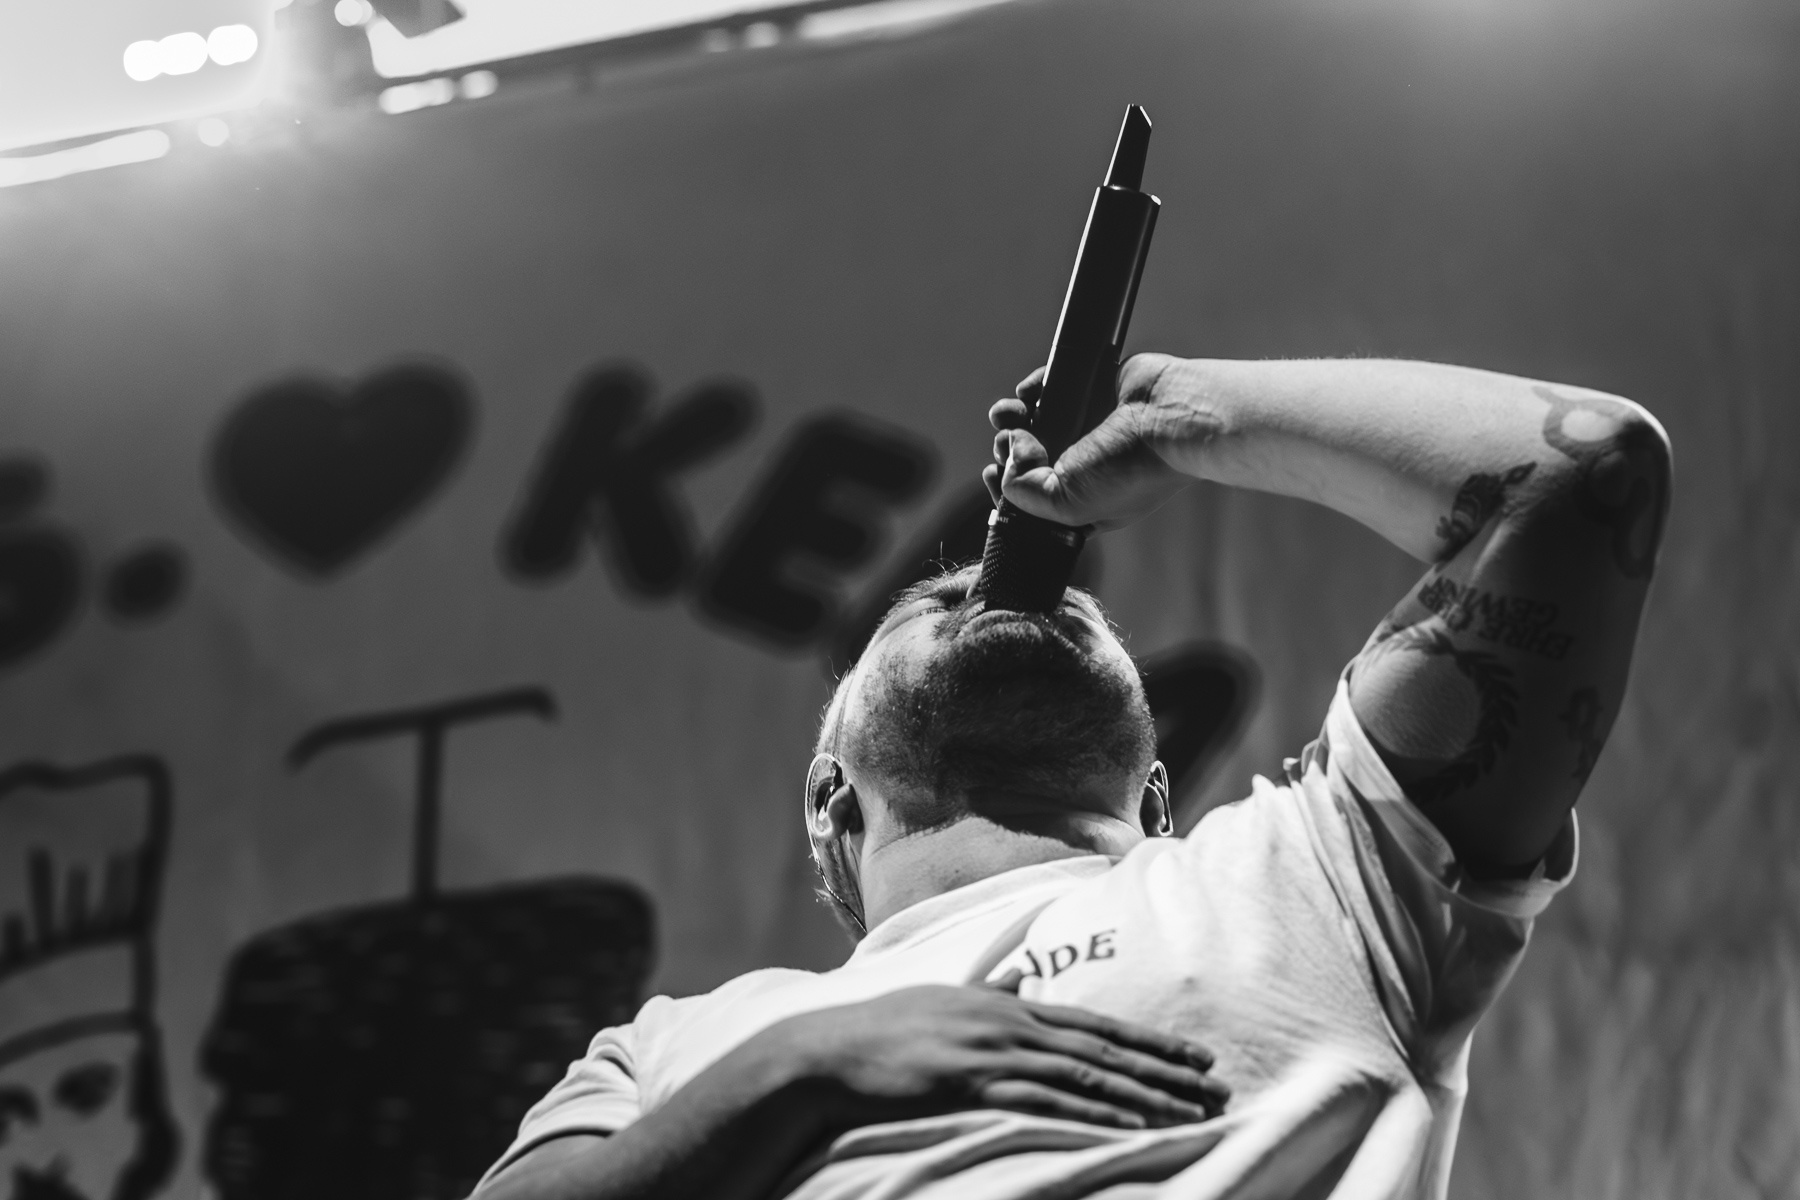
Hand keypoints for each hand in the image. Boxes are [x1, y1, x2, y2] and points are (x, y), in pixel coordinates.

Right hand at [766, 978, 1227, 1130]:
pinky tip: (1128, 1123)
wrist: (831, 1052)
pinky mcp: (973, 1080)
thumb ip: (988, 994)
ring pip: (1087, 1072)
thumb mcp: (946, 1002)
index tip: (1194, 1055)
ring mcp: (993, 1050)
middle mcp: (1010, 1021)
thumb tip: (1013, 980)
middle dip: (1165, 1067)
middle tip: (1216, 1084)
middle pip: (1103, 1045)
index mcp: (1007, 1005)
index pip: (1094, 1023)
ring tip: (1190, 1110)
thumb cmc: (886, 1032)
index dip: (1148, 1041)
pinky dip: (1092, 1110)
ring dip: (1144, 1092)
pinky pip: (1046, 1099)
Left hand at [982, 354, 1209, 530]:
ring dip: (1010, 417)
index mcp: (1081, 500)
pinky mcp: (1090, 390)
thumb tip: (1009, 457)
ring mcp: (1087, 426)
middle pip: (1025, 458)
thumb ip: (1023, 494)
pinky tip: (1028, 394)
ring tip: (1007, 415)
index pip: (1029, 499)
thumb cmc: (1131, 470)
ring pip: (1031, 421)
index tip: (992, 473)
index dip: (1004, 487)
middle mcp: (1083, 464)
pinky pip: (1049, 387)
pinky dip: (1032, 389)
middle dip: (1006, 449)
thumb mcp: (1066, 505)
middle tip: (1008, 443)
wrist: (1170, 418)